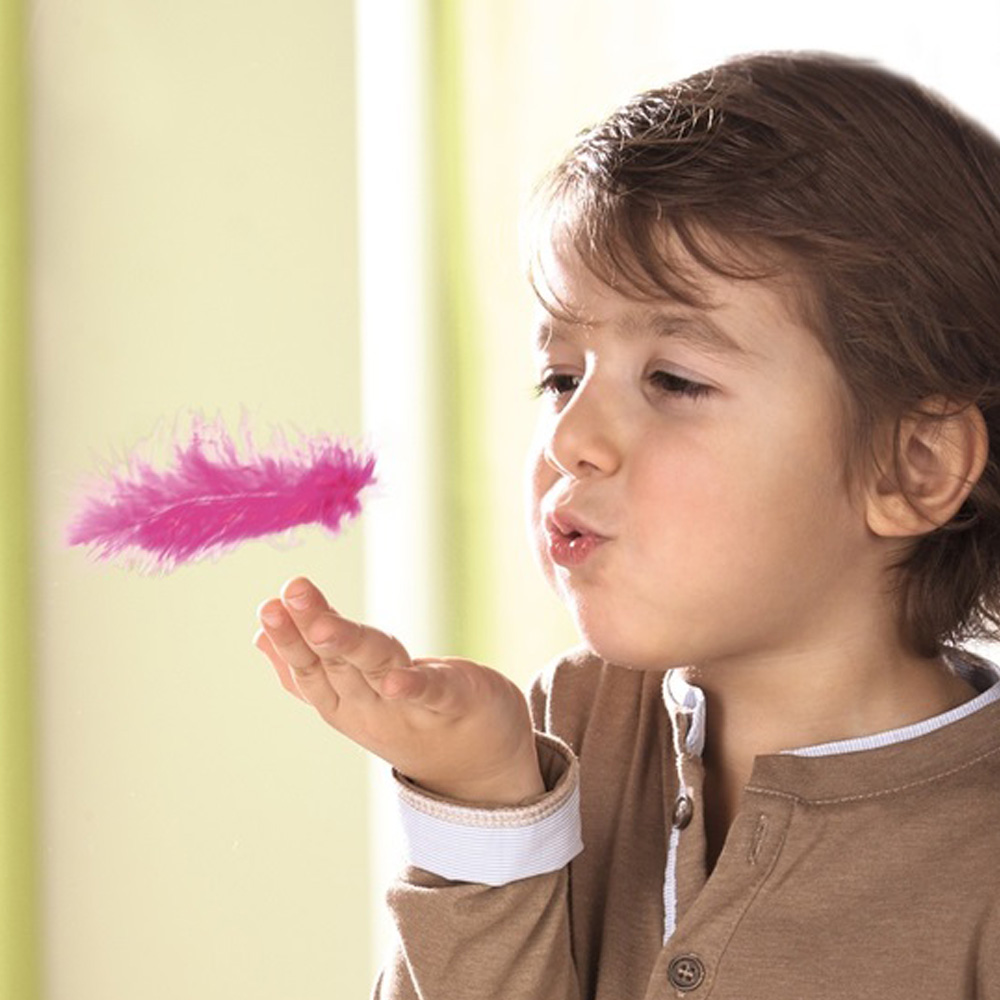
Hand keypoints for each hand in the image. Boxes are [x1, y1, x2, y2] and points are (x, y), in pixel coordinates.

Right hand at [254, 577, 544, 805]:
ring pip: (373, 670)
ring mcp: (409, 707)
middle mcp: (369, 706)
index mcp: (343, 700)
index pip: (308, 668)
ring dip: (346, 646)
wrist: (480, 765)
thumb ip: (309, 666)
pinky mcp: (456, 701)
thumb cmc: (410, 715)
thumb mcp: (354, 691)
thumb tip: (258, 636)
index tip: (267, 604)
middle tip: (283, 597)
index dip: (287, 638)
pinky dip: (413, 687)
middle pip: (334, 664)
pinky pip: (432, 693)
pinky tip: (394, 679)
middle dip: (307, 631)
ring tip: (322, 623)